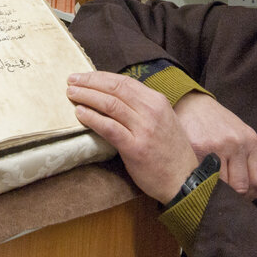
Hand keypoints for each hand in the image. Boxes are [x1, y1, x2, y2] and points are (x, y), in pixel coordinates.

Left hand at [67, 71, 197, 203]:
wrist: (184, 180)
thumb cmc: (169, 151)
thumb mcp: (162, 119)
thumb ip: (141, 106)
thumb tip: (112, 95)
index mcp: (157, 101)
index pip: (124, 81)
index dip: (100, 76)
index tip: (83, 76)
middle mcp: (151, 111)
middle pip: (115, 88)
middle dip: (90, 82)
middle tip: (71, 80)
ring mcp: (144, 129)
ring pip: (110, 104)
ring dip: (87, 97)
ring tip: (71, 94)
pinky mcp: (135, 148)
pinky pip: (109, 127)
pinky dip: (92, 117)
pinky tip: (80, 113)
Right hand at [174, 92, 256, 199]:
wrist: (191, 102)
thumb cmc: (215, 121)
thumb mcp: (237, 134)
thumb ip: (245, 158)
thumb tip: (251, 192)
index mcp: (250, 140)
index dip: (250, 194)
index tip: (241, 199)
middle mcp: (236, 143)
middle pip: (241, 186)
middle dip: (234, 197)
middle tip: (224, 199)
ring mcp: (217, 146)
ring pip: (223, 186)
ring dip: (217, 192)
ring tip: (211, 191)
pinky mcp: (198, 148)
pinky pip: (204, 177)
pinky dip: (202, 184)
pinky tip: (199, 182)